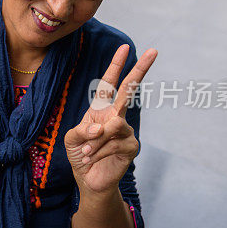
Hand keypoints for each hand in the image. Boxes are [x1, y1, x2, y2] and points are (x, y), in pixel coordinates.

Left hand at [64, 44, 157, 194]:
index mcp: (101, 109)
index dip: (116, 66)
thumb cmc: (81, 155)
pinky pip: (113, 142)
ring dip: (94, 141)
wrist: (89, 179)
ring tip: (86, 152)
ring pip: (113, 125)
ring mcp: (126, 130)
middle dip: (140, 69)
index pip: (109, 83)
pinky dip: (99, 151)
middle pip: (129, 89)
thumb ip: (82, 130)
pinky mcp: (132, 146)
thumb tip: (105, 125)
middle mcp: (116, 116)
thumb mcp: (72, 140)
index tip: (124, 47)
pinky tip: (93, 159)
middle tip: (154, 50)